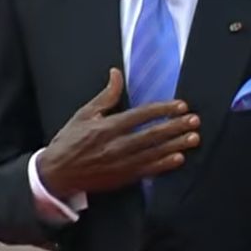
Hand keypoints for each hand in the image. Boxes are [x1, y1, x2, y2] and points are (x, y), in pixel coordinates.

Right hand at [37, 68, 199, 201]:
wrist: (57, 174)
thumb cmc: (70, 141)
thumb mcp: (84, 114)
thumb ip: (105, 96)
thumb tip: (116, 73)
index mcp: (106, 127)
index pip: (141, 115)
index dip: (162, 110)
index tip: (180, 105)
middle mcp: (116, 146)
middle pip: (152, 134)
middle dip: (175, 126)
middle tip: (194, 120)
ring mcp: (121, 163)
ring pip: (154, 153)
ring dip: (176, 145)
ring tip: (194, 138)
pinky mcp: (123, 178)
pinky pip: (148, 171)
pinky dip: (164, 165)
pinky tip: (179, 158)